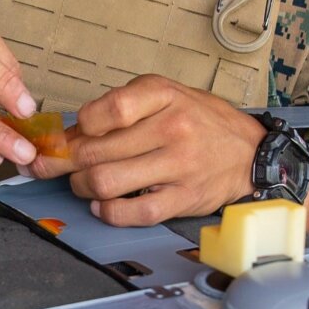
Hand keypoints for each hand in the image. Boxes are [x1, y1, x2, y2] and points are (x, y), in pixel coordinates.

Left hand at [29, 74, 264, 225]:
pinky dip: (108, 212)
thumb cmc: (200, 120)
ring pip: (106, 183)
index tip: (71, 134)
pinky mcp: (183, 198)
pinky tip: (103, 205)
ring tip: (84, 184)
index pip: (106, 110)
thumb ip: (121, 108)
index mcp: (163, 95)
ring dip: (82, 187)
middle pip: (96, 151)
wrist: (249, 150)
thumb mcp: (164, 95)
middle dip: (66, 162)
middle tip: (59, 165)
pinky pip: (133, 213)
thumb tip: (70, 135)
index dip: (78, 127)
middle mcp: (172, 128)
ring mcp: (179, 165)